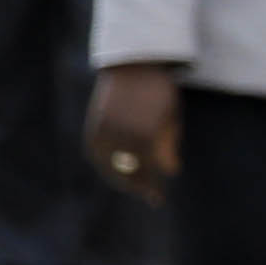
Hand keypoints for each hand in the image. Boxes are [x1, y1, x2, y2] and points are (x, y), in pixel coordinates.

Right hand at [84, 61, 183, 192]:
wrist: (132, 64)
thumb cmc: (158, 90)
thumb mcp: (171, 116)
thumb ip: (170, 144)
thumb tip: (172, 172)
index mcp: (146, 134)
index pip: (148, 171)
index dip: (152, 188)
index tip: (157, 200)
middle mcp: (123, 135)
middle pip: (128, 172)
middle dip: (137, 186)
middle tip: (147, 196)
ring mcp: (105, 130)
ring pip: (110, 165)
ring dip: (120, 179)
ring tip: (132, 186)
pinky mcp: (94, 125)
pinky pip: (97, 153)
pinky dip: (105, 165)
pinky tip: (115, 171)